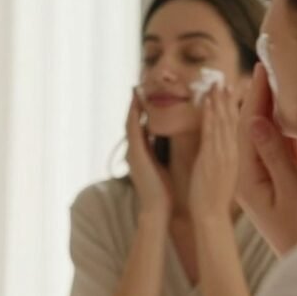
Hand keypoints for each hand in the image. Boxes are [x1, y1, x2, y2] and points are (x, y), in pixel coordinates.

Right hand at [125, 90, 172, 219]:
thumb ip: (160, 153)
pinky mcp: (135, 155)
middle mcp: (134, 151)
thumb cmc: (163, 192)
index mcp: (142, 153)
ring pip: (130, 123)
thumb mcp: (161, 167)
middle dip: (134, 104)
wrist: (157, 209)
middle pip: (132, 121)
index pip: (140, 127)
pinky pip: (133, 130)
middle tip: (136, 85)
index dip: (141, 111)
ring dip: (132, 106)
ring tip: (135, 88)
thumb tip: (165, 142)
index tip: (145, 95)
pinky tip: (137, 103)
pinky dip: (134, 115)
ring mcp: (132, 153)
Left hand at [189, 84, 238, 222]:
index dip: (233, 109)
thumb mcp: (221, 174)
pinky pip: (211, 132)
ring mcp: (223, 154)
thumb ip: (220, 158)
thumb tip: (217, 148)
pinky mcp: (212, 158)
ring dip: (219, 102)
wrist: (210, 215)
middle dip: (228, 101)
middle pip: (232, 121)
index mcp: (236, 157)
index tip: (231, 93)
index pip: (236, 128)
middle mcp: (232, 153)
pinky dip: (210, 115)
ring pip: (223, 122)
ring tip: (216, 84)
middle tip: (224, 81)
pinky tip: (207, 102)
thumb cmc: (212, 198)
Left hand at [237, 63, 296, 254]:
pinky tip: (287, 112)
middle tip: (265, 65)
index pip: (248, 129)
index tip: (259, 68)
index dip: (254, 97)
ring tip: (274, 80)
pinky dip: (284, 127)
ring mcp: (270, 180)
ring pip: (267, 136)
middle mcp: (255, 177)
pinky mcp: (286, 184)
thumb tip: (256, 121)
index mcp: (250, 179)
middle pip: (254, 129)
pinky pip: (281, 148)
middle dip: (259, 97)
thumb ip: (275, 155)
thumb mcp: (291, 191)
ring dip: (270, 108)